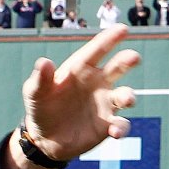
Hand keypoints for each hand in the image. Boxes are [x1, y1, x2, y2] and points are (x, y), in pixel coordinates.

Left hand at [20, 23, 140, 161]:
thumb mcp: (35, 93)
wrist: (45, 139)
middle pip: (117, 67)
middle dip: (127, 61)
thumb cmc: (41, 108)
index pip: (96, 51)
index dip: (109, 39)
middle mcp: (97, 83)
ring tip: (126, 99)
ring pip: (124, 96)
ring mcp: (105, 104)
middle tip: (134, 57)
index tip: (122, 29)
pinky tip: (114, 132)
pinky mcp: (107, 125)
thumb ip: (40, 79)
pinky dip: (121, 128)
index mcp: (81, 69)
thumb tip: (44, 62)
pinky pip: (120, 125)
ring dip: (128, 96)